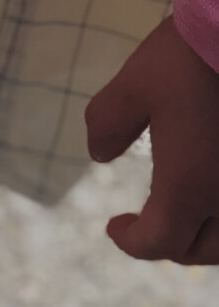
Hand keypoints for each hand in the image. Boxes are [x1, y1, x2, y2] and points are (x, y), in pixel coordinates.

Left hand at [86, 15, 218, 260]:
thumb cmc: (191, 57)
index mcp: (191, 188)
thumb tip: (99, 155)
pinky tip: (215, 188)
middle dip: (170, 243)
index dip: (132, 241)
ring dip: (206, 236)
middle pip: (201, 249)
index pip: (160, 242)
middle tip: (146, 222)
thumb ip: (108, 124)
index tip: (114, 225)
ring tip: (186, 212)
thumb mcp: (133, 86)